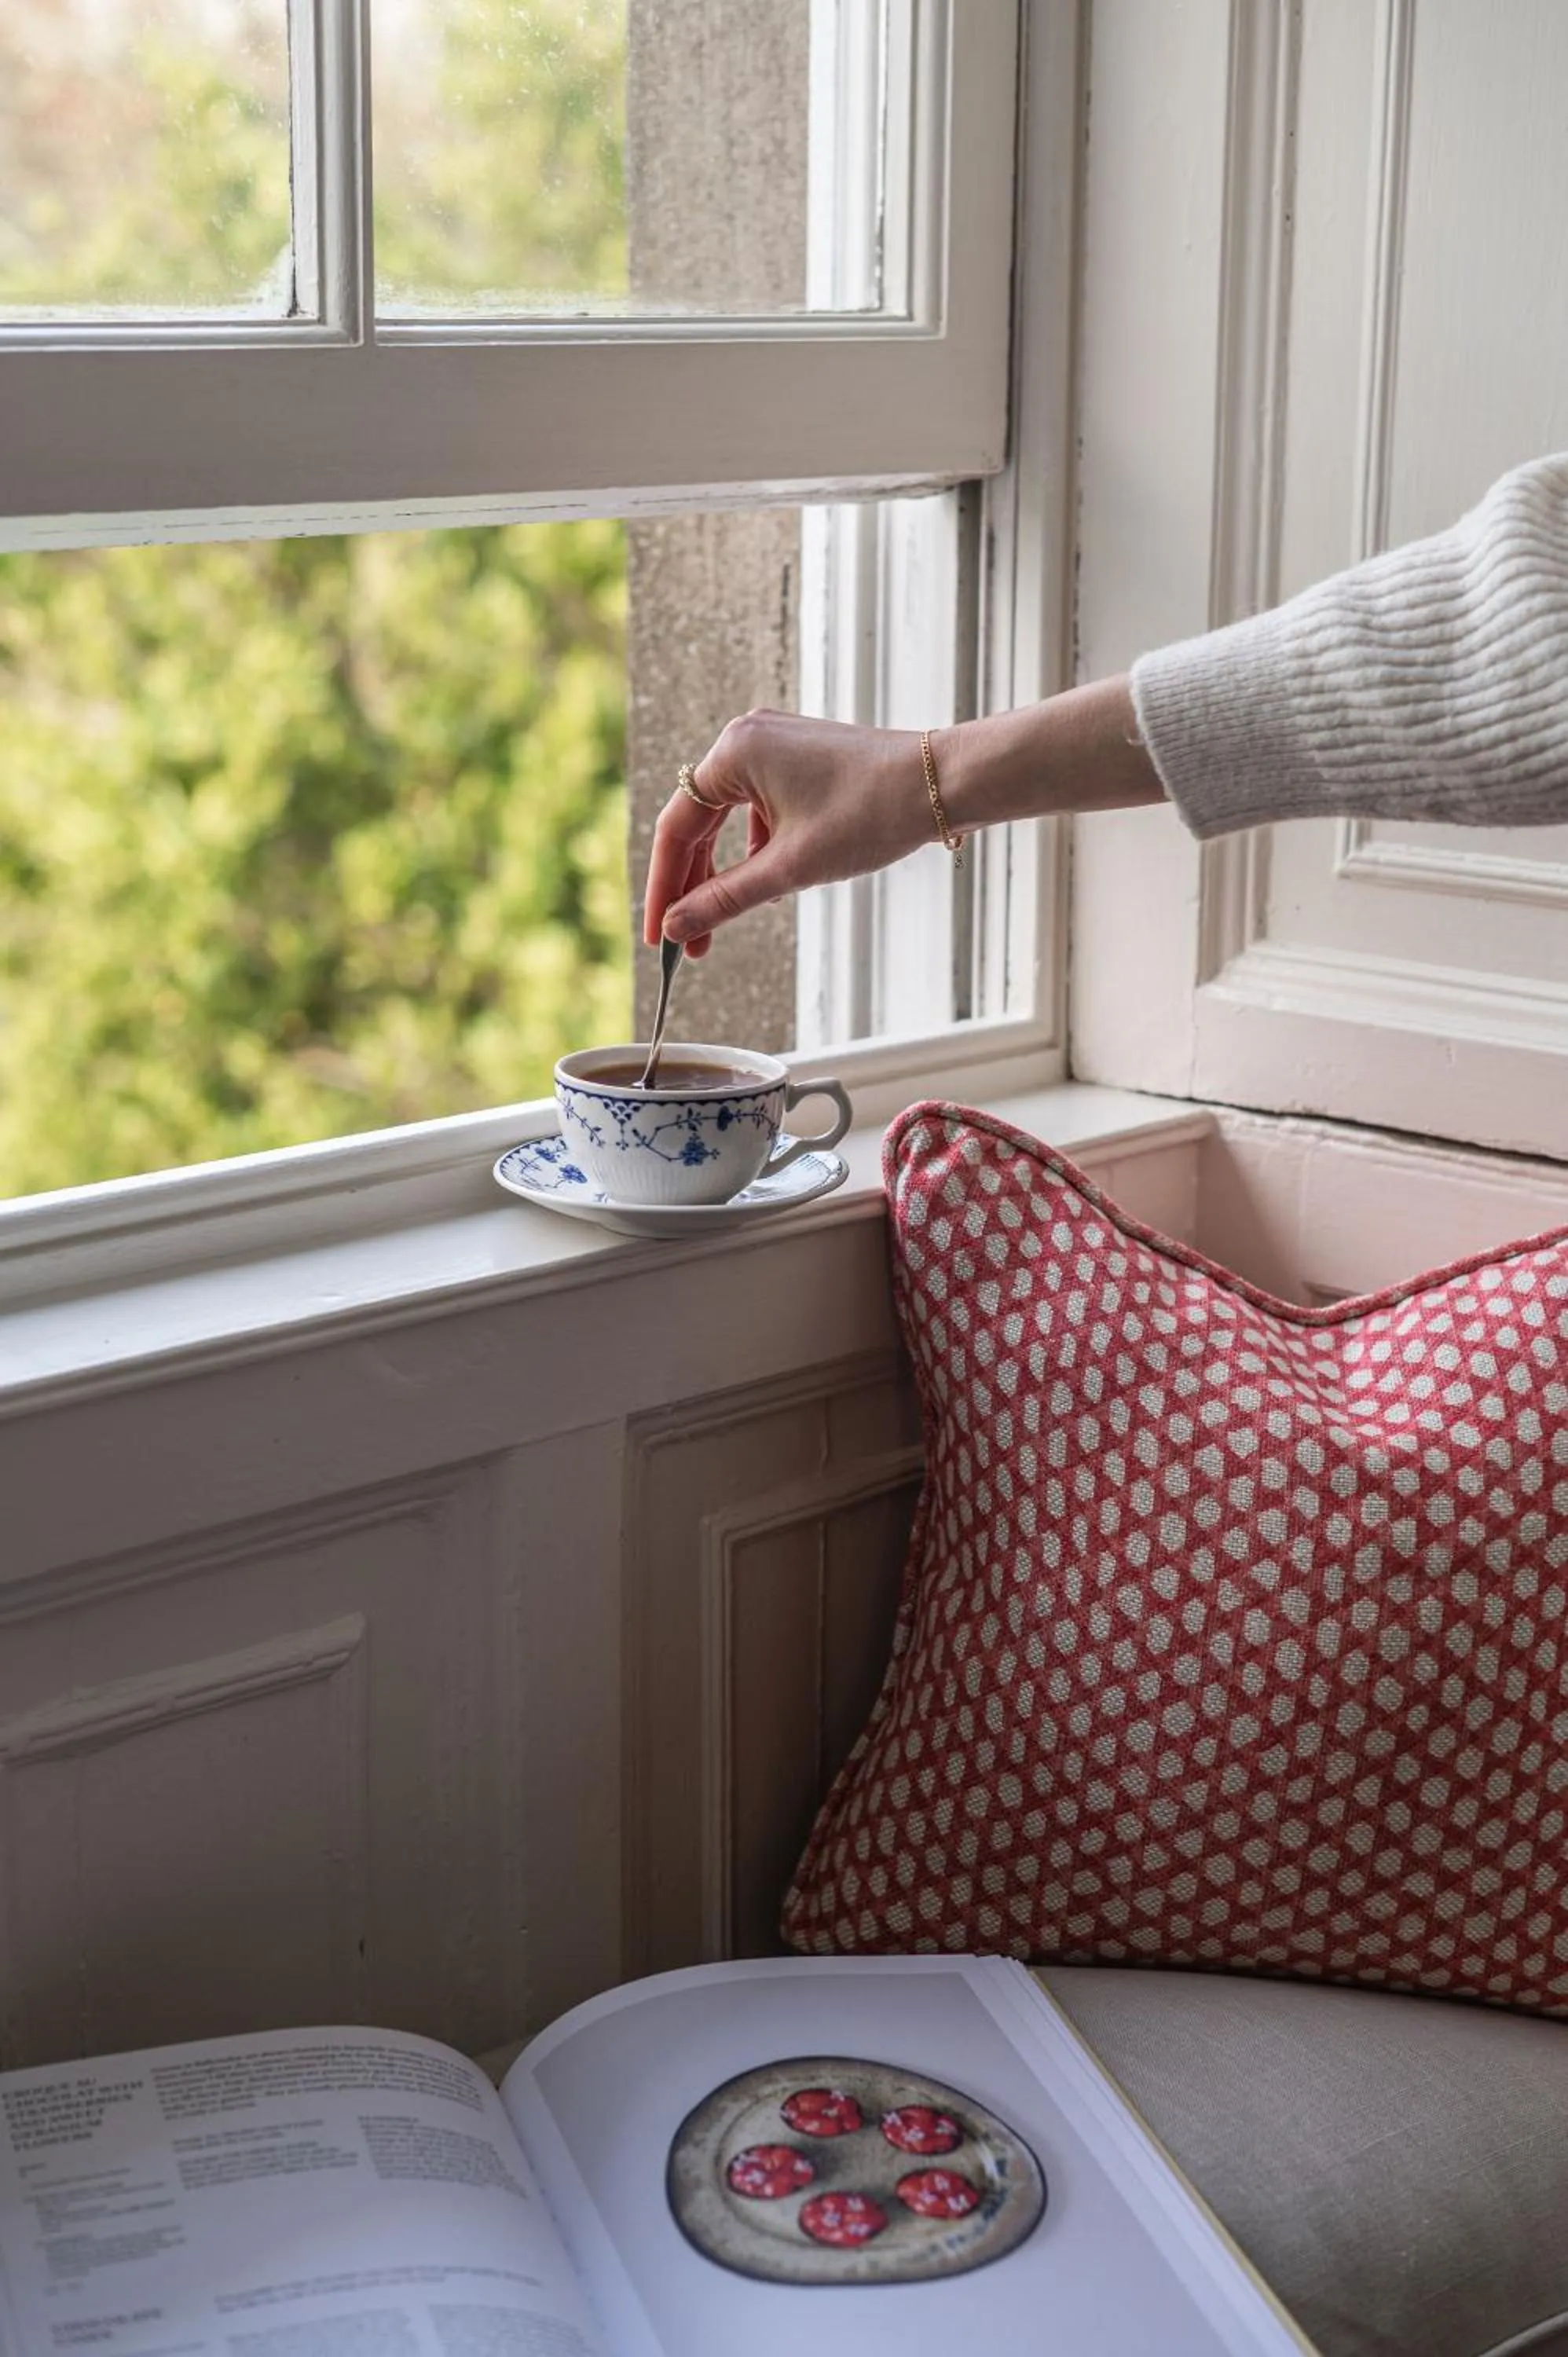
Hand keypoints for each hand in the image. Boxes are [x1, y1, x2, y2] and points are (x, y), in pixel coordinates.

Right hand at [643, 709, 932, 953]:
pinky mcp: (799, 758)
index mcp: (733, 752)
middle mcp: (746, 739)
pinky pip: (758, 808)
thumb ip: (724, 899)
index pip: (676, 828)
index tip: (658, 936)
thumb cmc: (870, 815)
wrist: (941, 785)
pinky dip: (756, 850)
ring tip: (722, 923)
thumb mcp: (789, 868)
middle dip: (692, 886)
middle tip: (688, 943)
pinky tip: (767, 885)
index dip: (663, 887)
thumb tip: (675, 926)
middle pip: (698, 823)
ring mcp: (774, 745)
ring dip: (724, 872)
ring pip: (727, 819)